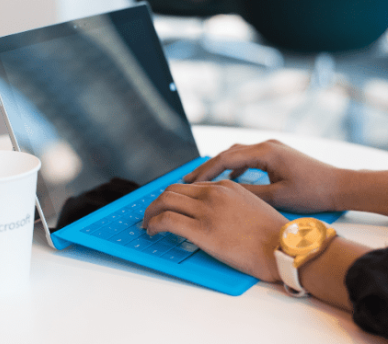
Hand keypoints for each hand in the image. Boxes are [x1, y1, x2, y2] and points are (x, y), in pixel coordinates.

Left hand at [143, 180, 287, 281]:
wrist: (285, 247)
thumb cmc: (272, 233)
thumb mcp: (250, 206)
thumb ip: (229, 203)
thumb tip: (212, 213)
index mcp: (225, 186)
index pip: (190, 186)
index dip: (175, 197)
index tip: (169, 206)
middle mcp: (213, 193)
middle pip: (172, 190)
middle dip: (158, 202)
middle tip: (152, 214)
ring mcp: (206, 210)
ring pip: (165, 201)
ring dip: (151, 211)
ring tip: (148, 223)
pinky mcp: (202, 230)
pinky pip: (166, 220)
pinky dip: (154, 223)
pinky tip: (152, 231)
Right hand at [184, 140, 342, 213]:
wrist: (339, 185)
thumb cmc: (313, 191)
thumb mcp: (278, 196)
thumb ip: (249, 192)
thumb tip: (224, 192)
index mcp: (265, 152)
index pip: (226, 159)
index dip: (205, 171)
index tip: (190, 183)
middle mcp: (266, 145)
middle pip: (228, 153)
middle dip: (207, 167)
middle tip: (188, 180)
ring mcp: (271, 148)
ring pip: (237, 154)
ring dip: (220, 166)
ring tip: (203, 179)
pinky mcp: (275, 154)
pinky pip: (248, 157)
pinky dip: (235, 167)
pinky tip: (230, 179)